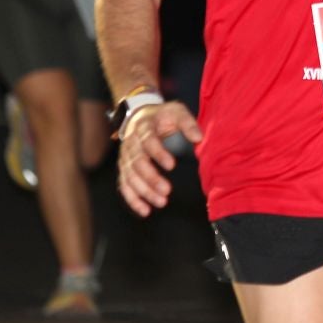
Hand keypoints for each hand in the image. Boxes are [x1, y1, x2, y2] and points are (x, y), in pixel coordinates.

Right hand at [118, 100, 202, 216]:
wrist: (140, 115)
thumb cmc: (162, 116)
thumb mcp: (176, 111)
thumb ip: (188, 123)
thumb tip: (198, 138)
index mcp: (143, 127)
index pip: (148, 141)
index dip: (158, 153)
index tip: (171, 165)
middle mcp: (130, 143)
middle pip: (137, 162)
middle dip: (151, 178)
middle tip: (166, 190)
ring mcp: (125, 157)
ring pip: (130, 176)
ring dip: (143, 191)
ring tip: (161, 202)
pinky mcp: (124, 168)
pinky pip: (124, 185)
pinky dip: (132, 199)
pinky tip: (144, 210)